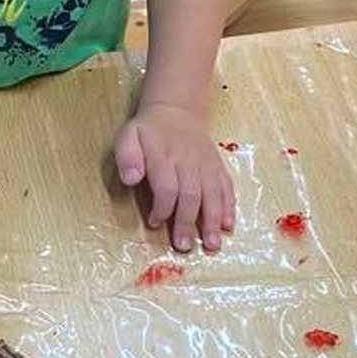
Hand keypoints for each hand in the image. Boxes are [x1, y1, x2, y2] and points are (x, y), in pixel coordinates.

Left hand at [114, 104, 235, 253]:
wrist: (176, 110)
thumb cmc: (148, 131)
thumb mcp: (128, 136)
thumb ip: (127, 157)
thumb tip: (130, 179)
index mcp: (165, 157)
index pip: (167, 187)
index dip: (162, 208)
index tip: (154, 222)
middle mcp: (189, 162)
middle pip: (191, 195)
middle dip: (188, 222)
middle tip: (184, 246)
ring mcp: (206, 165)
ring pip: (212, 194)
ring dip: (213, 220)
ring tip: (211, 244)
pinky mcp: (217, 167)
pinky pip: (226, 186)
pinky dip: (229, 206)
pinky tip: (228, 225)